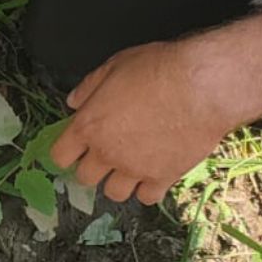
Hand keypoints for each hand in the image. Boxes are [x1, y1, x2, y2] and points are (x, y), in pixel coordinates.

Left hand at [48, 40, 242, 206]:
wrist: (202, 86)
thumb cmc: (160, 69)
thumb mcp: (117, 65)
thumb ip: (90, 86)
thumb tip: (74, 101)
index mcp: (89, 125)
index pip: (60, 155)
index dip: (67, 151)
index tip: (77, 146)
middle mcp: (107, 152)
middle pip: (85, 178)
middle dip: (93, 167)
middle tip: (108, 152)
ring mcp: (135, 168)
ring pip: (114, 193)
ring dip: (119, 181)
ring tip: (132, 165)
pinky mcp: (163, 177)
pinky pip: (147, 197)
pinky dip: (148, 189)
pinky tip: (155, 172)